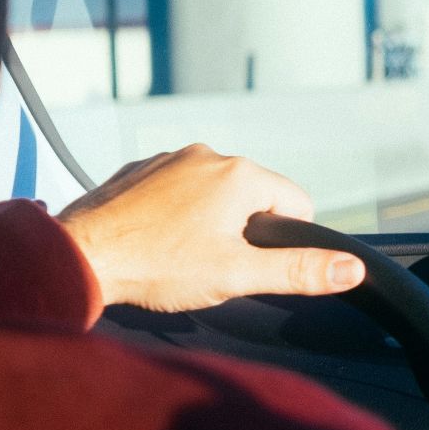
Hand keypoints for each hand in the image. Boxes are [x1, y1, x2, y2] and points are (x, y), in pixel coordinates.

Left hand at [56, 143, 365, 312]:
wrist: (76, 257)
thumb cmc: (156, 267)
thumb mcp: (237, 275)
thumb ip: (299, 271)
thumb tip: (352, 269)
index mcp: (241, 175)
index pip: (297, 205)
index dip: (282, 242)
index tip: (247, 264)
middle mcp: (209, 154)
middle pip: (254, 197)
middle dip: (242, 231)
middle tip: (208, 265)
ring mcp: (169, 158)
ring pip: (213, 192)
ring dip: (206, 221)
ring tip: (176, 255)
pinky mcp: (138, 169)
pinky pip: (174, 189)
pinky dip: (172, 213)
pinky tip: (153, 241)